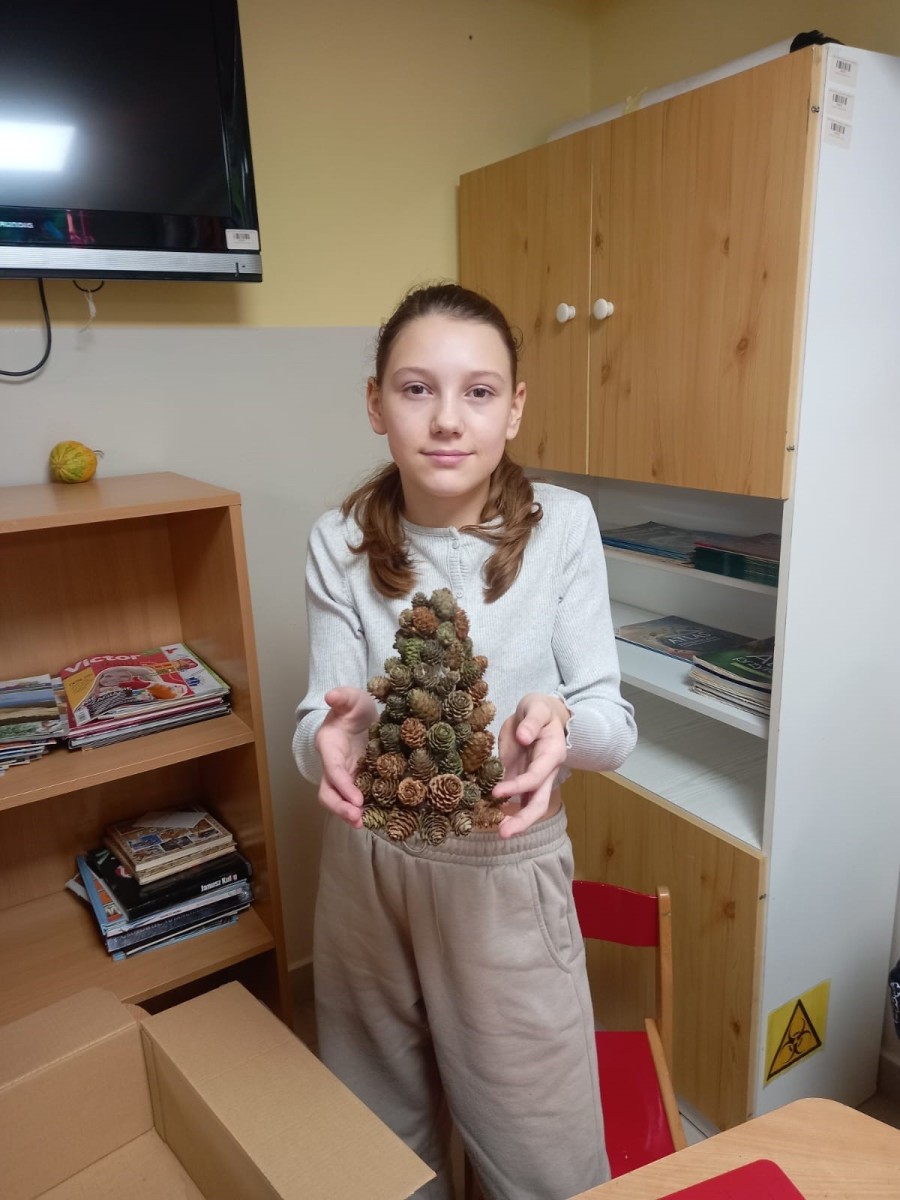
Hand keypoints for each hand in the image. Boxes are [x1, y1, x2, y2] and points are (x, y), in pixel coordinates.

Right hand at [314, 687, 377, 826]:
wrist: (361, 715)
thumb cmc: (354, 708)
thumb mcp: (352, 698)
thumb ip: (343, 696)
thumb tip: (331, 695)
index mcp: (329, 746)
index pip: (332, 769)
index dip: (342, 785)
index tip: (357, 799)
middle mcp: (334, 764)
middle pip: (329, 792)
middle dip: (340, 808)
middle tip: (358, 819)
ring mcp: (346, 775)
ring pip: (341, 800)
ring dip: (350, 814)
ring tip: (365, 825)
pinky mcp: (360, 780)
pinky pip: (359, 798)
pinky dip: (366, 809)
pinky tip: (380, 818)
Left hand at [491, 693, 569, 838]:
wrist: (541, 713)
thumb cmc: (539, 709)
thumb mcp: (537, 707)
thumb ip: (531, 721)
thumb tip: (524, 736)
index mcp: (552, 754)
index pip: (536, 776)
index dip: (518, 786)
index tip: (496, 791)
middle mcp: (546, 772)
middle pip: (540, 802)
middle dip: (523, 819)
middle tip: (503, 833)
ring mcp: (535, 779)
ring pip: (531, 806)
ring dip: (517, 821)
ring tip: (500, 833)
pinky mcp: (521, 779)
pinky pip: (517, 799)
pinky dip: (507, 810)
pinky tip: (492, 818)